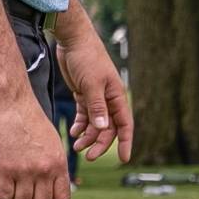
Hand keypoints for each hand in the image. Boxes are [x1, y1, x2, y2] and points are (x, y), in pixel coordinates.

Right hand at [0, 87, 71, 198]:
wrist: (12, 104)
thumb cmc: (31, 122)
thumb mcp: (52, 144)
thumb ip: (54, 167)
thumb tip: (53, 190)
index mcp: (59, 164)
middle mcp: (44, 170)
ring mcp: (24, 170)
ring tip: (9, 197)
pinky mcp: (4, 168)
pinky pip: (3, 196)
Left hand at [57, 29, 133, 164]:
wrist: (72, 40)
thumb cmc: (86, 58)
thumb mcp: (91, 83)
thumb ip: (96, 107)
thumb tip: (102, 129)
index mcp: (116, 96)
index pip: (125, 124)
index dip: (126, 142)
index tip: (124, 159)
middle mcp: (109, 99)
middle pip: (108, 128)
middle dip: (100, 144)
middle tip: (88, 156)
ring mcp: (96, 97)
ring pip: (95, 124)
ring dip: (87, 137)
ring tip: (76, 147)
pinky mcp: (83, 94)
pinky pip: (84, 116)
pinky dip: (80, 126)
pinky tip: (72, 133)